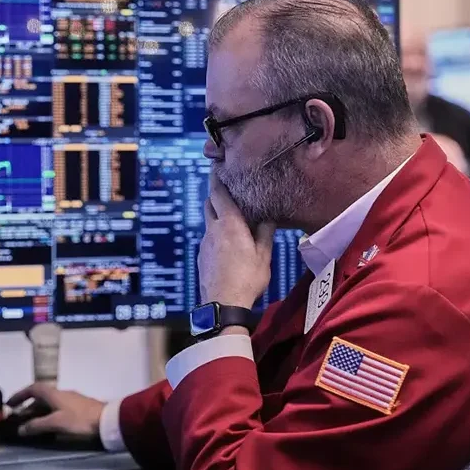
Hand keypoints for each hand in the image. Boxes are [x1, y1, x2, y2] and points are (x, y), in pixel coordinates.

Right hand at [6, 383, 105, 439]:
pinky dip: (48, 414)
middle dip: (27, 406)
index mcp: (54, 393)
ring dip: (38, 411)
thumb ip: (37, 425)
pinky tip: (49, 424)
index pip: (33, 389)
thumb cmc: (79, 419)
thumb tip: (21, 429)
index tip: (10, 403)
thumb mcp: (56, 423)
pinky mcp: (77, 407)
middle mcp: (61, 393)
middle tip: (19, 417)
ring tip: (31, 423)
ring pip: (49, 403)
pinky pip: (56, 407)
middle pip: (40, 396)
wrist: (106, 420)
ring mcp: (70, 399)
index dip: (20, 394)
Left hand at [199, 172, 276, 309]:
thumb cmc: (246, 279)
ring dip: (217, 215)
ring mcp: (204, 243)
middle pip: (209, 203)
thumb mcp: (263, 255)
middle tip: (228, 190)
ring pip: (208, 221)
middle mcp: (213, 229)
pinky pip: (208, 237)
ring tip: (231, 217)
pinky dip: (216, 232)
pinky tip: (227, 242)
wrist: (222, 304)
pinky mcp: (201, 256)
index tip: (216, 166)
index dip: (216, 178)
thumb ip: (265, 233)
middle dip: (216, 194)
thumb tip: (268, 217)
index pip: (218, 193)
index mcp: (228, 224)